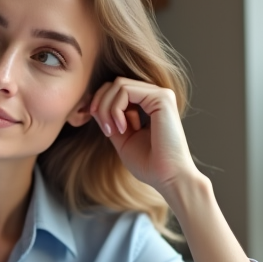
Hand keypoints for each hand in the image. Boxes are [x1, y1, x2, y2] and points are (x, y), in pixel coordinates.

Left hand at [88, 77, 200, 195]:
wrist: (168, 177)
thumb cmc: (148, 164)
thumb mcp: (122, 139)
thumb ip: (110, 120)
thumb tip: (94, 105)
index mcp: (150, 104)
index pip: (118, 90)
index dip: (101, 104)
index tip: (104, 129)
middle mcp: (157, 96)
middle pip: (115, 84)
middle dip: (101, 105)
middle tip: (106, 130)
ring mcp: (161, 94)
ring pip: (118, 85)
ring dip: (106, 108)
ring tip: (112, 131)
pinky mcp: (161, 97)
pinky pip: (124, 90)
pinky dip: (115, 109)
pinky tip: (123, 128)